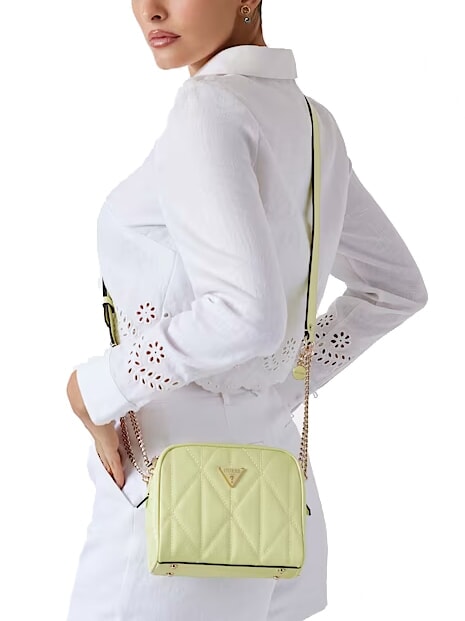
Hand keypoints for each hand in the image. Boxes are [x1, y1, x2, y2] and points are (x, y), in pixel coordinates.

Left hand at [66, 370, 124, 487]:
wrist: (85, 395)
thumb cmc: (95, 386)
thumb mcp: (104, 385)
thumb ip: (112, 382)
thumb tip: (120, 371)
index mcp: (96, 415)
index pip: (101, 429)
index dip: (104, 438)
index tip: (106, 444)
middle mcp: (97, 428)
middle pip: (102, 447)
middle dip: (106, 458)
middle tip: (109, 469)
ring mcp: (101, 437)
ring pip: (106, 456)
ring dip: (110, 467)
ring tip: (113, 477)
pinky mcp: (106, 444)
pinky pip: (113, 460)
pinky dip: (115, 470)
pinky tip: (117, 480)